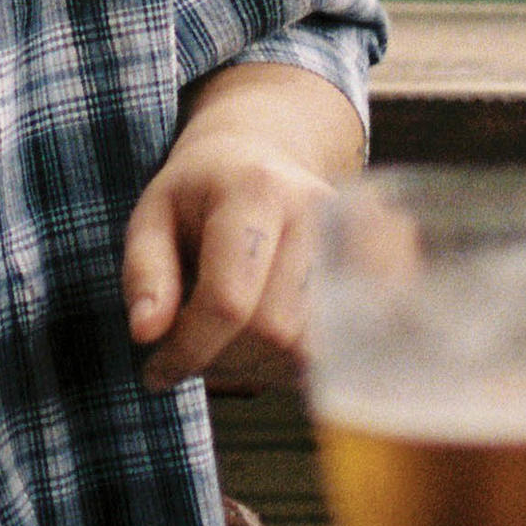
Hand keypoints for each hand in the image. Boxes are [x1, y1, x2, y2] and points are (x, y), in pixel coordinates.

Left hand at [121, 61, 362, 393]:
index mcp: (255, 190)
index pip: (228, 299)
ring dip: (261, 367)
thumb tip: (146, 333)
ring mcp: (357, 242)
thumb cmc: (200, 193)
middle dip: (224, 361)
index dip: (189, 350)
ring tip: (230, 345)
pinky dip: (299, 363)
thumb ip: (144, 272)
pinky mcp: (380, 268)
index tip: (157, 372)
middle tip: (194, 354)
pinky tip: (269, 345)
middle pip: (275, 330)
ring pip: (311, 349)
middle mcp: (317, 212)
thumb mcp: (152, 216)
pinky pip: (344, 348)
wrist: (263, 153)